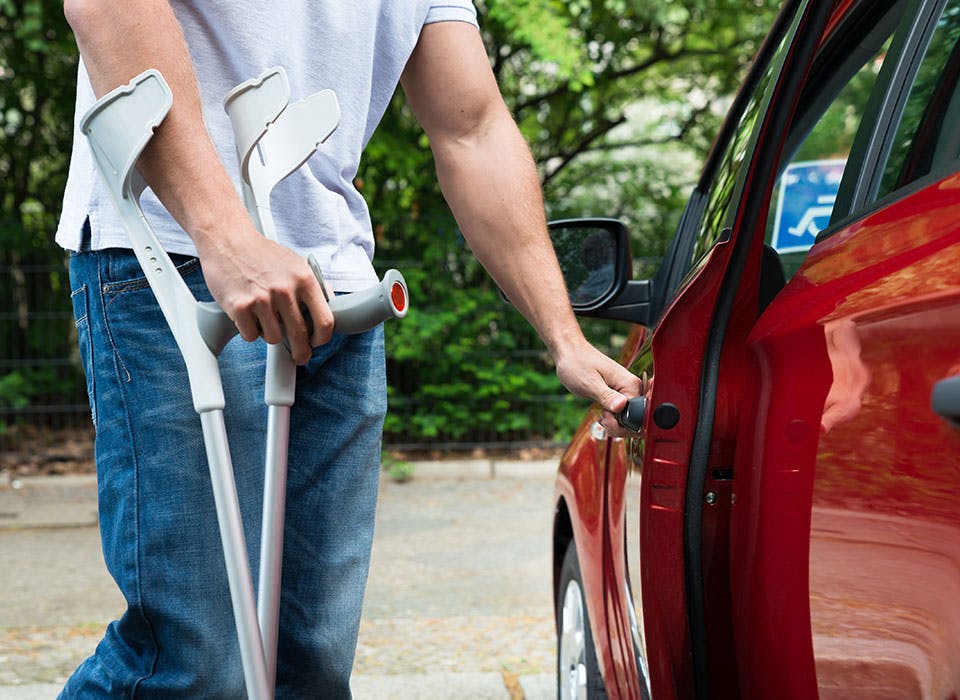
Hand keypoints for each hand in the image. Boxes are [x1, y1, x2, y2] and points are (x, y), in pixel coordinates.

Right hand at [196, 227, 332, 364]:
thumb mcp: (296, 263)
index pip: (325, 321)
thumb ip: (313, 285)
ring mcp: (261, 299)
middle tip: (299, 355)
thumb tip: (329, 305)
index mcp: (304, 279)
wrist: (228, 240)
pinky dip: (250, 331)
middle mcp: (285, 290)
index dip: (322, 338)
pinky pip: (251, 336)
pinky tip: (249, 315)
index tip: (317, 343)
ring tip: (264, 318)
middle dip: (301, 351)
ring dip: (270, 334)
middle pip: (300, 336)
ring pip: (274, 338)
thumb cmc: (262, 253)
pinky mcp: (239, 307)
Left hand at [555, 340, 641, 438]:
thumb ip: (606, 396)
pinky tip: (603, 414)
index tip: (605, 418)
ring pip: (629, 418)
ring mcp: (626, 390)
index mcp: (630, 384)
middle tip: (602, 419)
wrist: (570, 352)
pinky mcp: (619, 393)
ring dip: (615, 423)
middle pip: (636, 420)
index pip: (638, 415)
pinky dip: (613, 418)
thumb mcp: (590, 383)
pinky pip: (622, 413)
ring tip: (601, 416)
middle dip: (619, 426)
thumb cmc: (577, 363)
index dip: (622, 424)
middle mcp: (632, 387)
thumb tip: (621, 406)